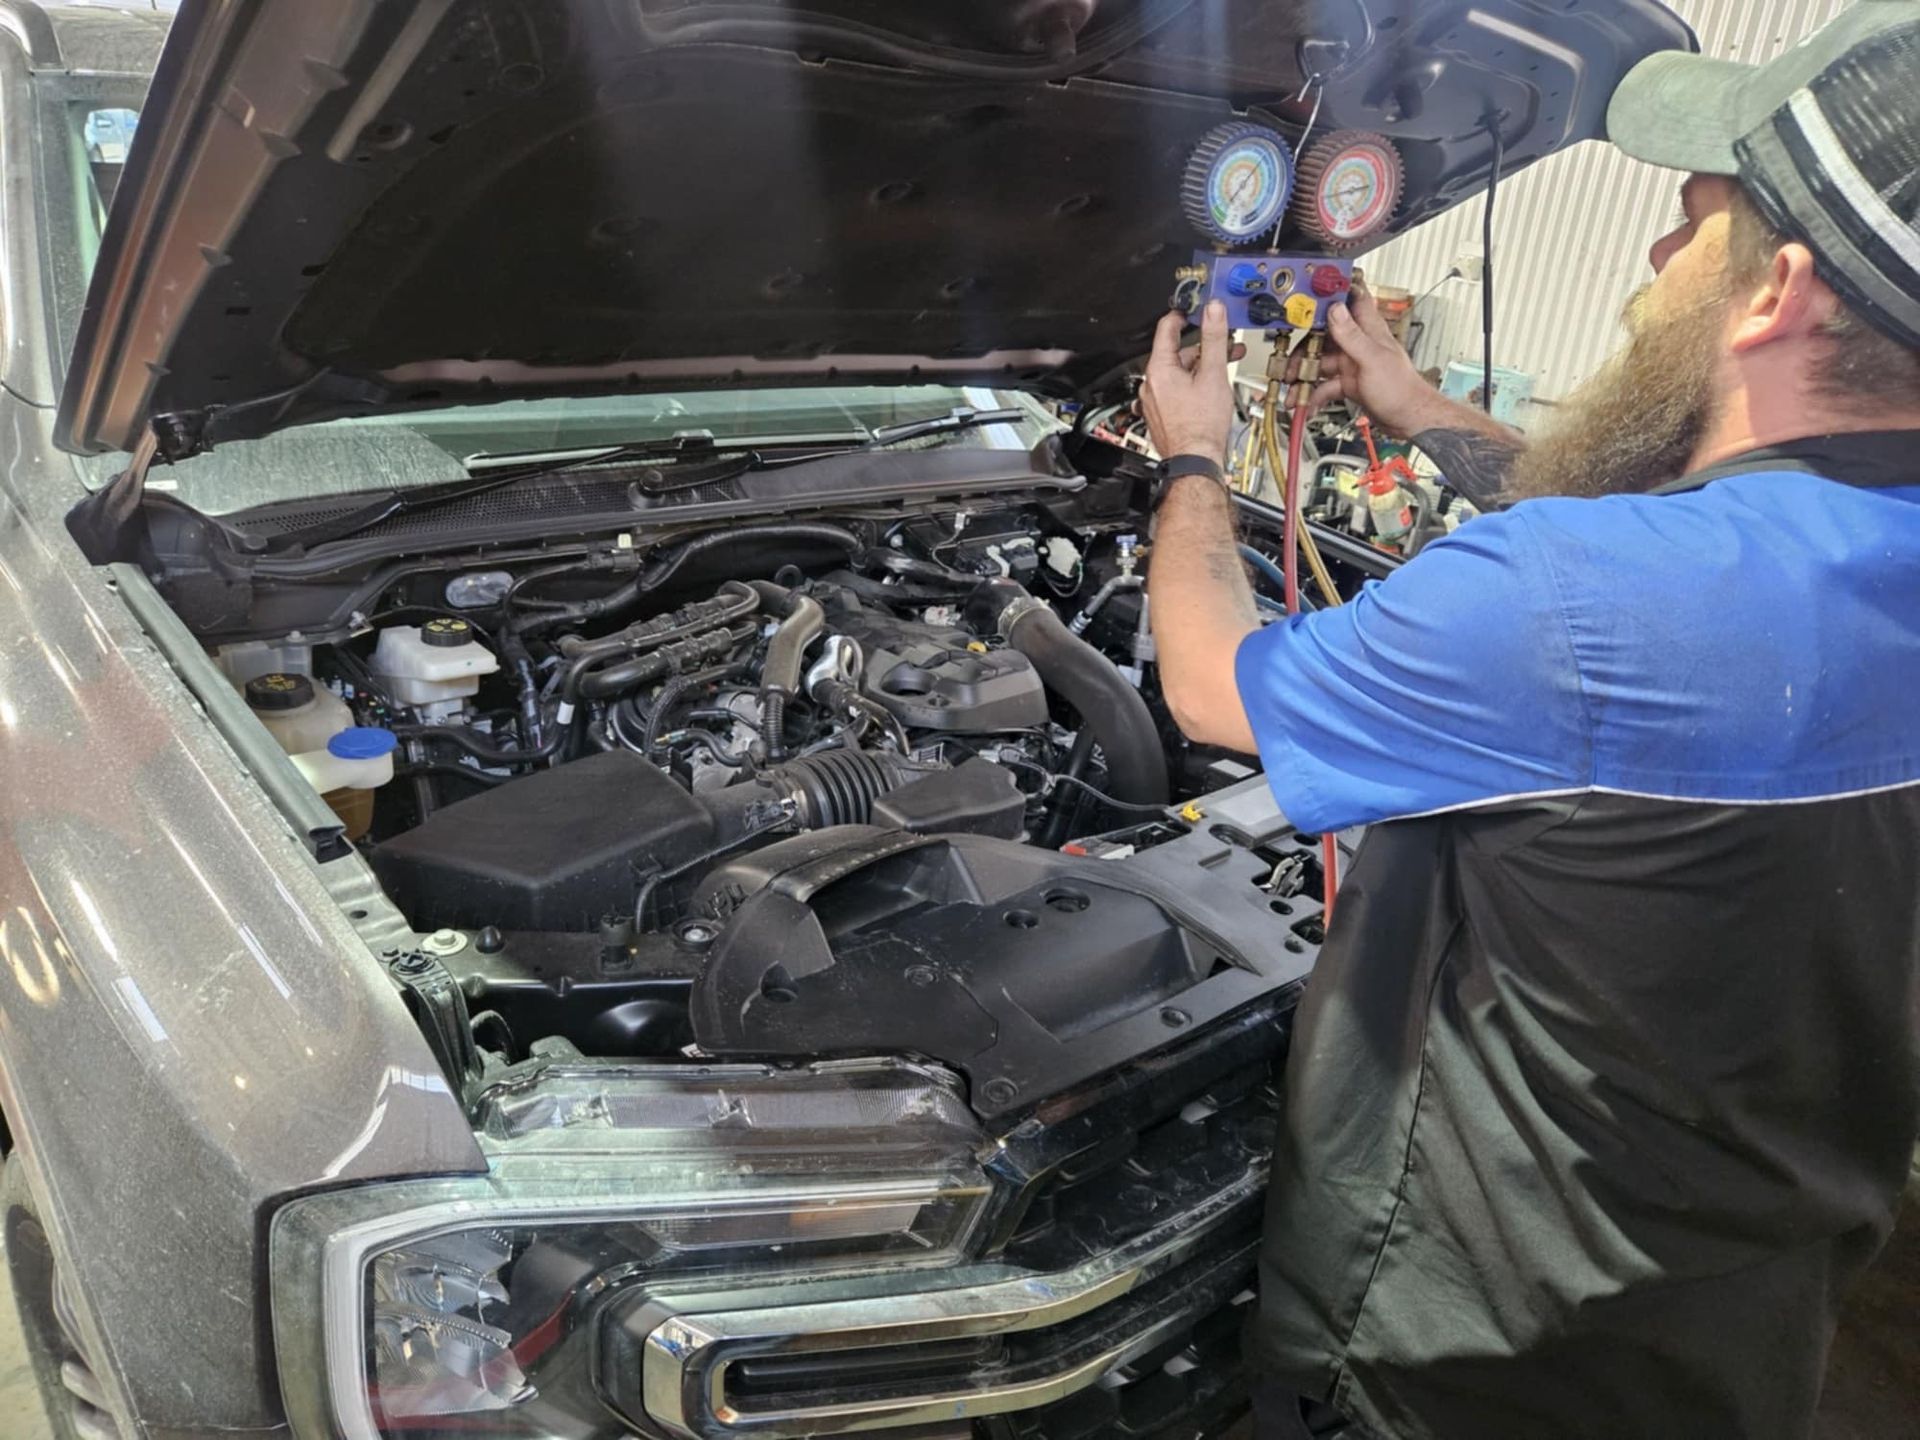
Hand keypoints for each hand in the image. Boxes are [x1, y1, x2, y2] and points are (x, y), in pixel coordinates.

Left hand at [1140, 301, 1242, 465]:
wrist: (1195, 461)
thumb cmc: (1201, 427)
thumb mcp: (1213, 375)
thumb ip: (1214, 339)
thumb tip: (1213, 311)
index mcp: (1159, 370)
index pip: (1166, 329)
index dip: (1183, 315)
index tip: (1194, 309)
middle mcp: (1151, 385)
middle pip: (1177, 354)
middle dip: (1202, 348)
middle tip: (1225, 344)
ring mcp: (1154, 401)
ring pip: (1178, 374)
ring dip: (1200, 368)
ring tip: (1223, 368)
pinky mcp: (1161, 415)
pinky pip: (1175, 391)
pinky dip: (1192, 385)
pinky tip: (1210, 390)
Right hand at [1288, 280, 1444, 432]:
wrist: (1408, 419)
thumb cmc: (1401, 389)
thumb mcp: (1372, 359)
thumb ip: (1352, 335)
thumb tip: (1335, 309)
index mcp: (1367, 330)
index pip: (1349, 301)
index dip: (1330, 295)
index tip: (1307, 298)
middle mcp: (1357, 344)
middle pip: (1323, 337)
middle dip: (1303, 350)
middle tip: (1288, 364)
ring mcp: (1352, 364)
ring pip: (1320, 363)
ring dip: (1304, 377)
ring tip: (1293, 393)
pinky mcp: (1348, 383)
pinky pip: (1324, 385)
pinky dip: (1314, 395)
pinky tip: (1307, 405)